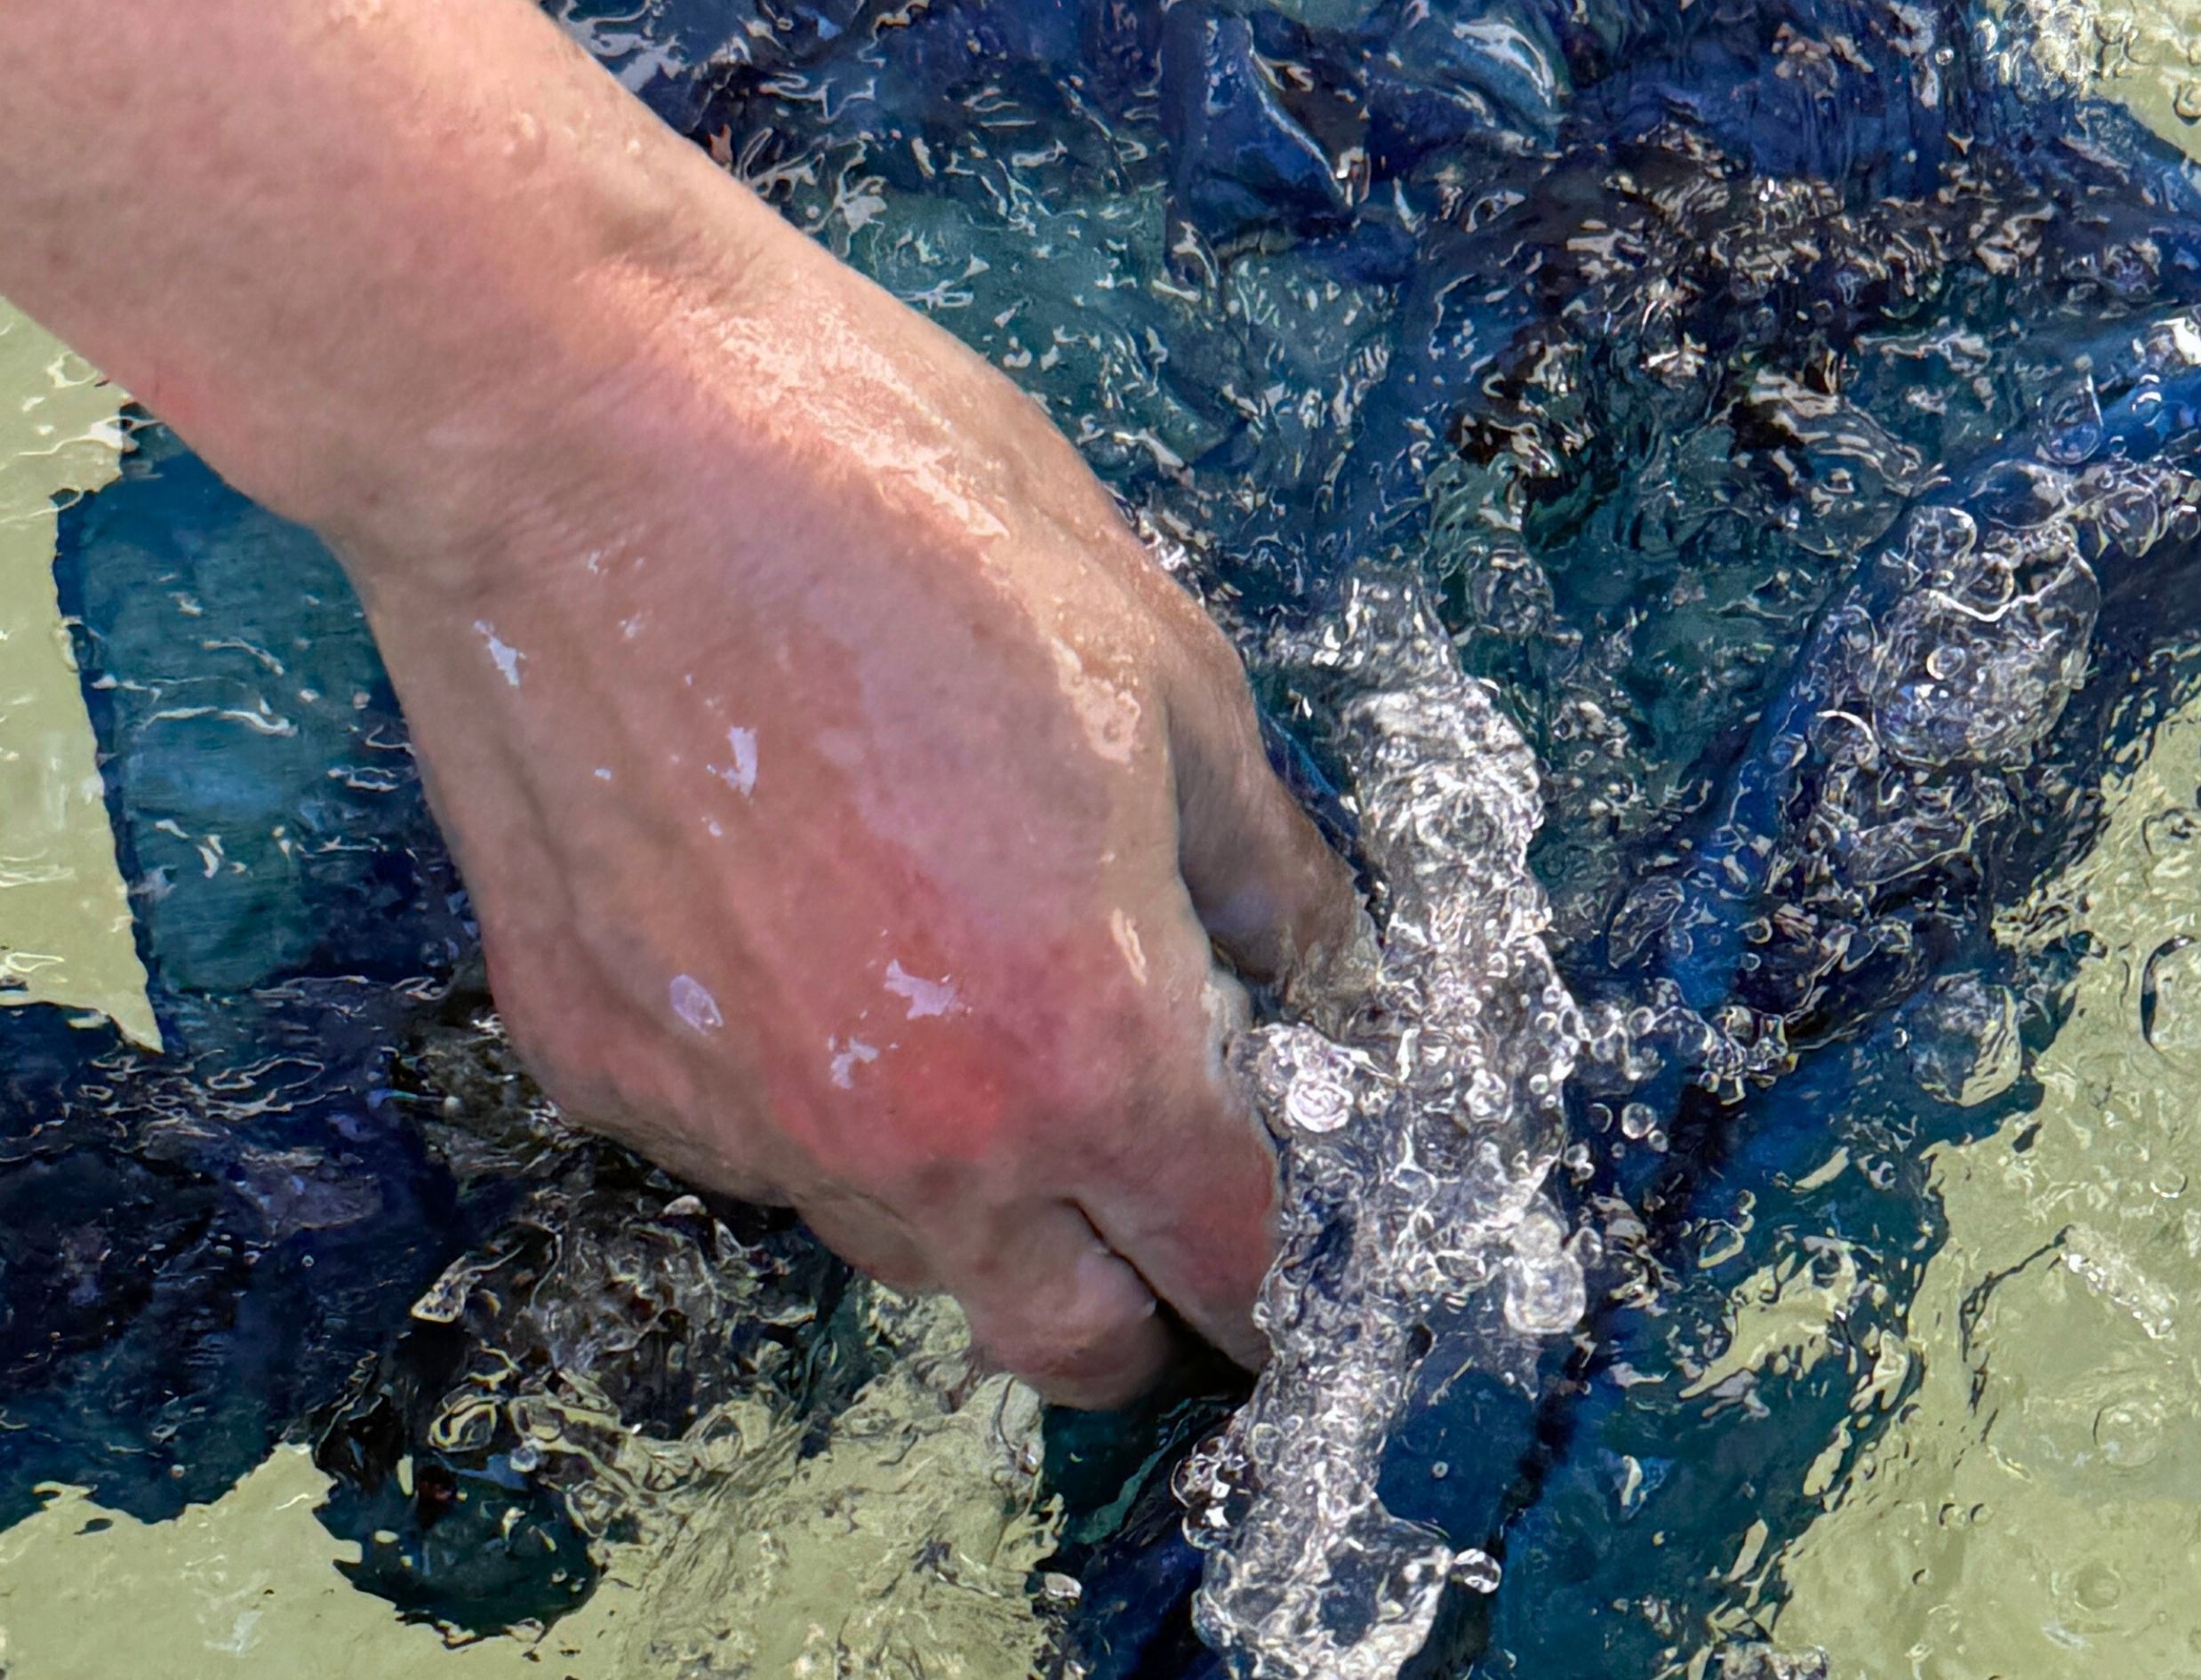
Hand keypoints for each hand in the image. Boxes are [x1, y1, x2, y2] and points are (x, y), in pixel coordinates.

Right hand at [354, 256, 1357, 1406]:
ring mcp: (734, 1117)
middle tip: (1156, 1198)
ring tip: (971, 1015)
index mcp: (1082, 1043)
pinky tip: (806, 938)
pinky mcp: (599, 1064)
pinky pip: (749, 1148)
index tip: (1290, 1246)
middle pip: (1065, 1337)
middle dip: (1138, 1301)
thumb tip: (1315, 965)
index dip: (1282, 1270)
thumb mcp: (1161, 661)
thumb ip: (1261, 865)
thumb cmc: (889, 513)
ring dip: (970, 1194)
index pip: (1224, 1261)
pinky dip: (809, 1098)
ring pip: (899, 1249)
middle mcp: (907, 1134)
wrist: (576, 435)